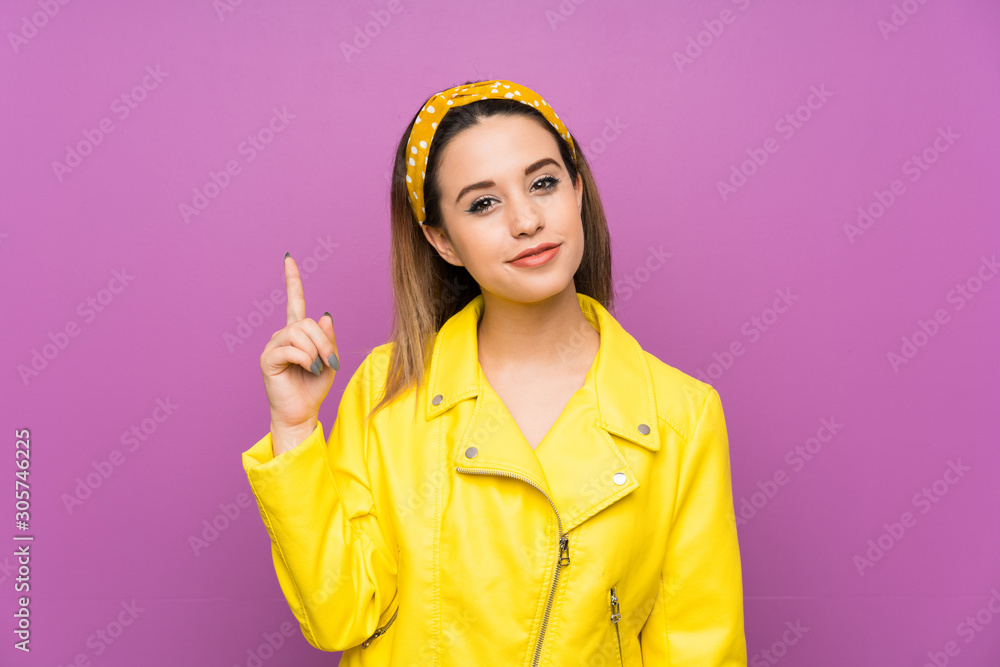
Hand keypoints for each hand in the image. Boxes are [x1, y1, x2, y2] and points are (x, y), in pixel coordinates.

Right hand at [259, 254, 338, 453]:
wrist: (302, 413)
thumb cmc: (314, 388)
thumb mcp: (329, 360)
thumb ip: (328, 338)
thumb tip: (324, 315)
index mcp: (297, 334)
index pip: (295, 301)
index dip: (292, 280)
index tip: (288, 258)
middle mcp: (282, 335)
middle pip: (306, 322)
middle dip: (324, 341)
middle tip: (329, 362)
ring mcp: (273, 346)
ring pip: (299, 334)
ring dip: (316, 352)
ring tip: (316, 369)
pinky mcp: (268, 359)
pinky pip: (292, 349)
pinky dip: (306, 360)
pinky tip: (307, 370)